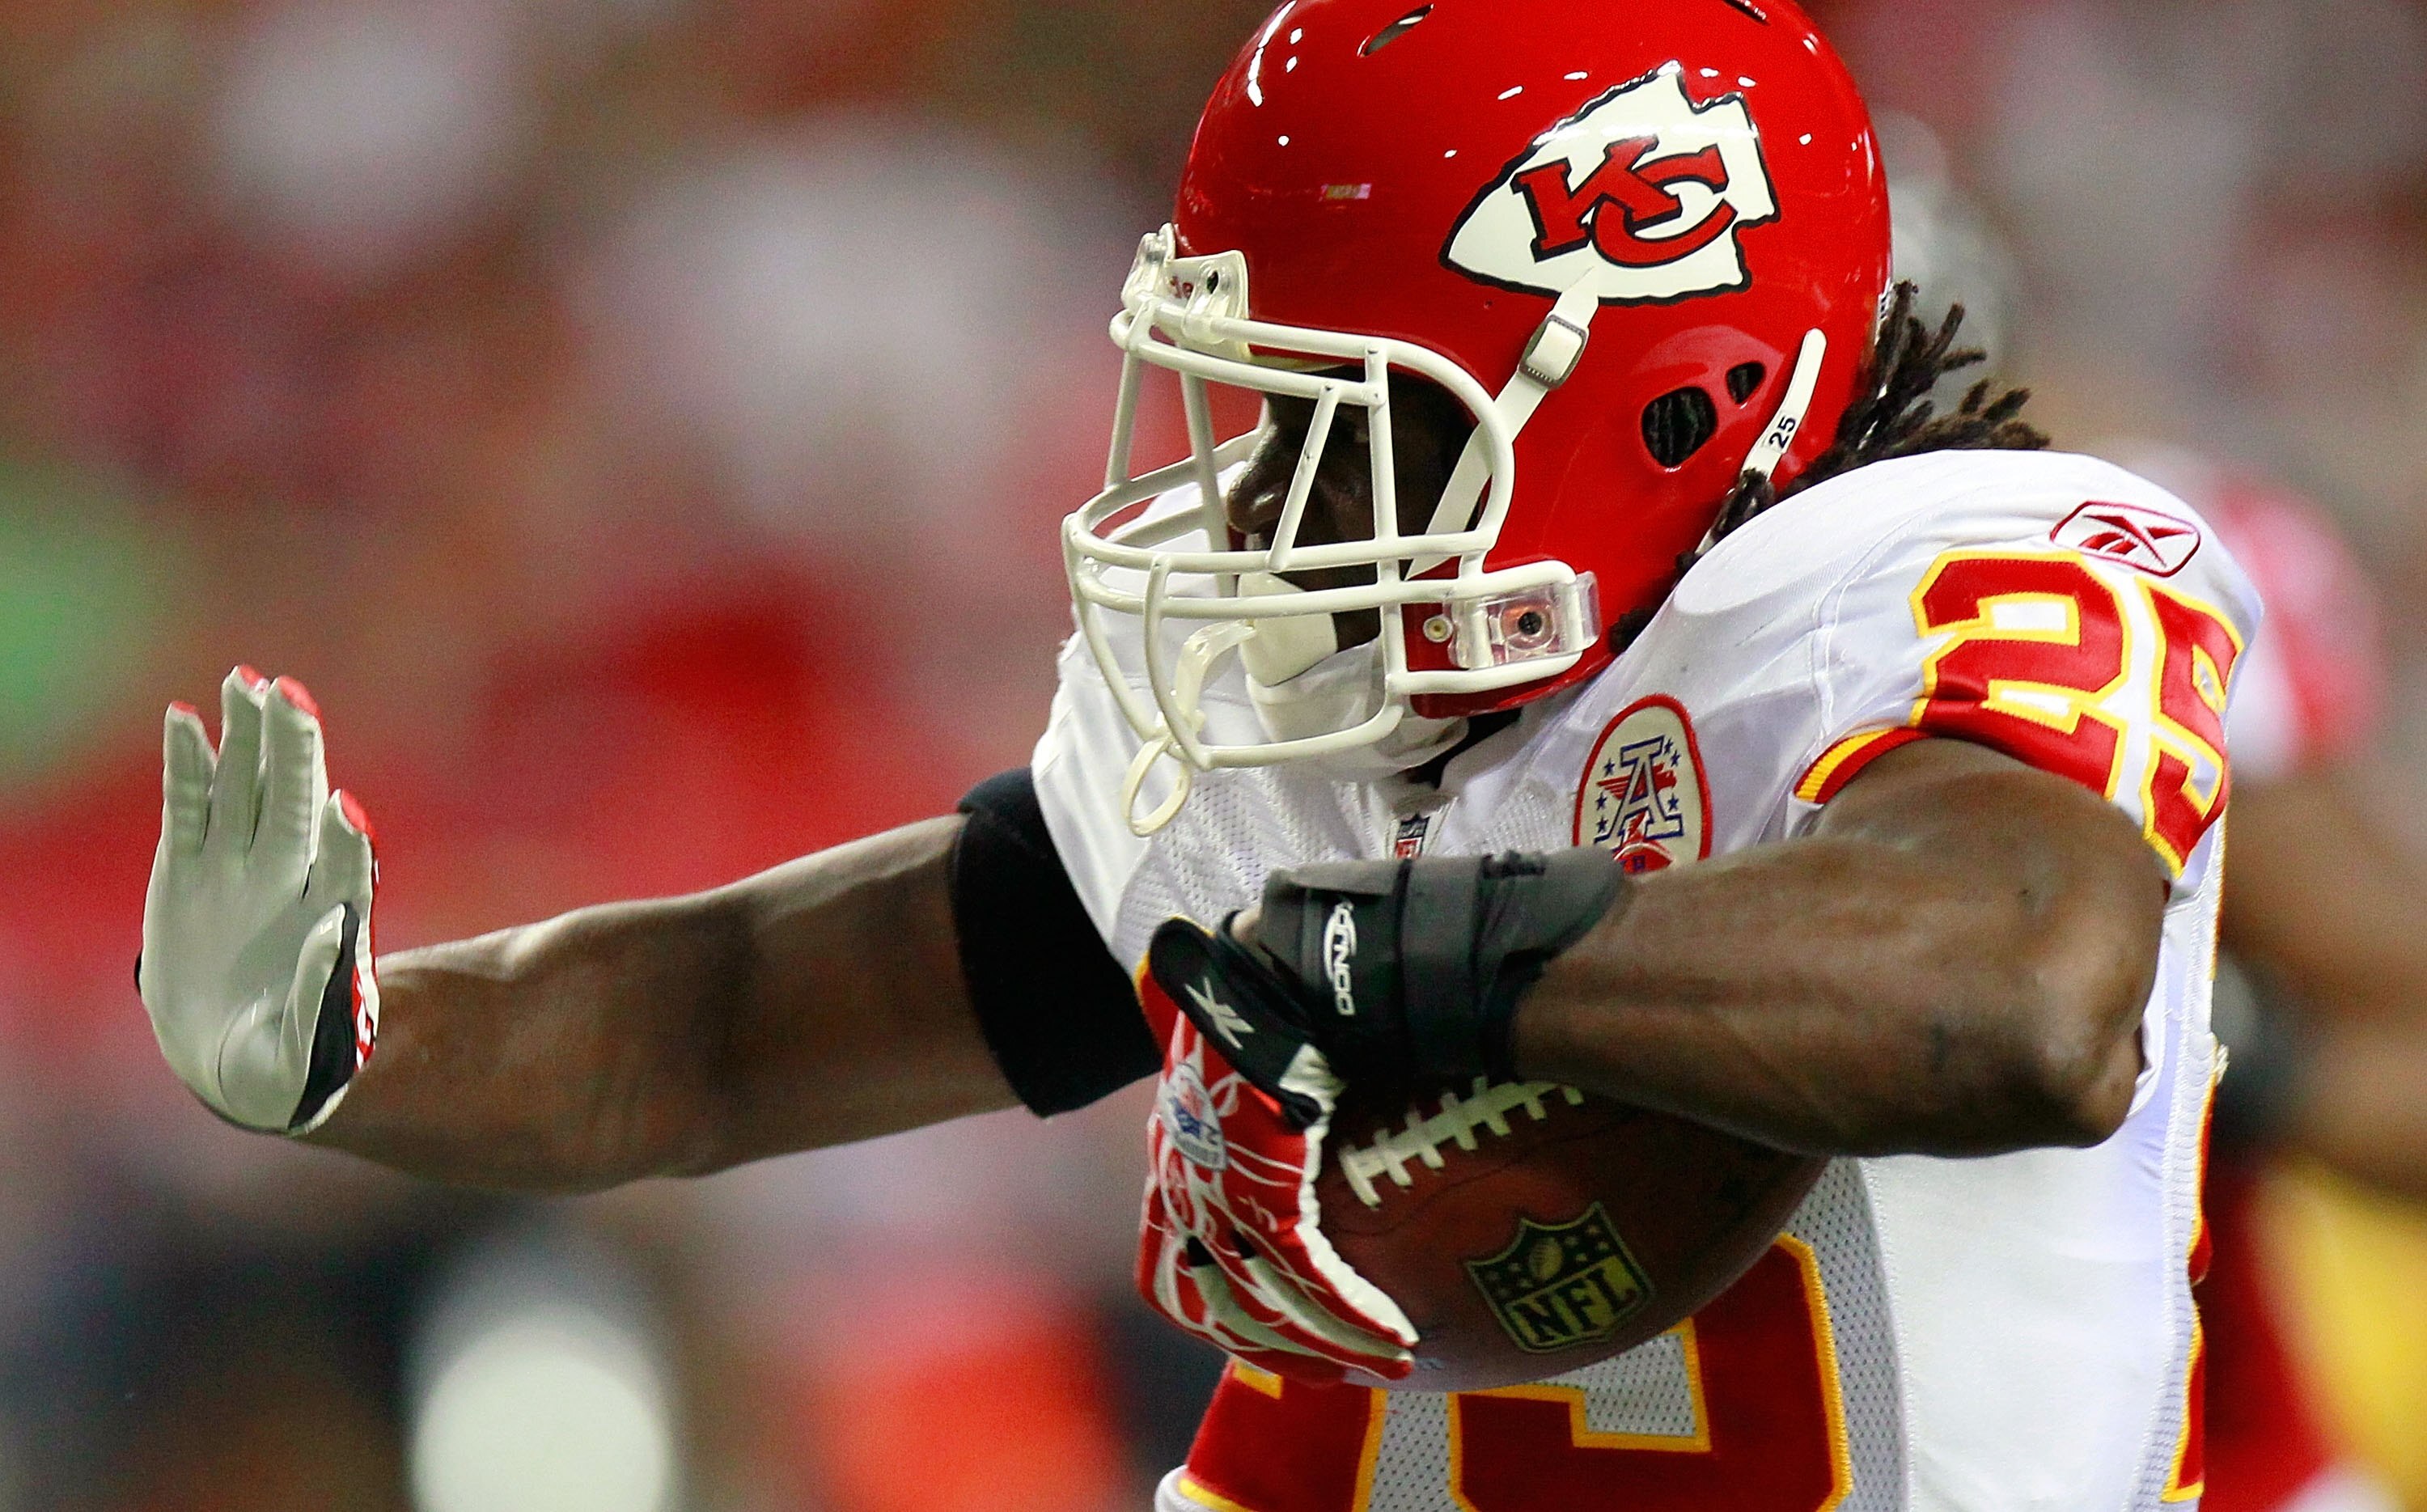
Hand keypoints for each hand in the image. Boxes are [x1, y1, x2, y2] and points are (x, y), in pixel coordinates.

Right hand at [140, 668, 378, 1132]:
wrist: (237, 1060)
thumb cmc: (288, 1057)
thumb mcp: (306, 1038)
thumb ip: (322, 988)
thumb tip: (336, 929)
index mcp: (330, 914)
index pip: (344, 865)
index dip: (344, 838)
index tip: (340, 809)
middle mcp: (290, 877)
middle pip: (295, 803)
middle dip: (294, 753)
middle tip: (289, 697)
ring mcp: (239, 865)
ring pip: (246, 788)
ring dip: (247, 738)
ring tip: (244, 682)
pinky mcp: (188, 865)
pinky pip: (188, 803)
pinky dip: (186, 763)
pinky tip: (183, 718)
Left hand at [1134, 917, 1415, 1384]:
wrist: (1272, 964)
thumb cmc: (1264, 998)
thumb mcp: (1245, 1059)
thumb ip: (1260, 1096)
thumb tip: (1289, 1103)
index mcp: (1174, 1160)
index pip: (1168, 1272)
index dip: (1216, 1317)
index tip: (1267, 1345)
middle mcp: (1183, 1184)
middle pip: (1216, 1305)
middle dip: (1277, 1350)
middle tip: (1339, 1375)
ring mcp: (1216, 1191)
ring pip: (1265, 1305)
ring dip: (1328, 1346)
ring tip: (1388, 1362)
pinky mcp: (1264, 1187)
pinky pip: (1308, 1277)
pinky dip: (1351, 1314)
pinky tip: (1395, 1333)